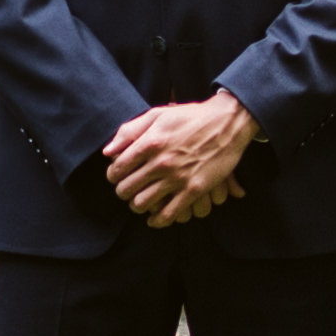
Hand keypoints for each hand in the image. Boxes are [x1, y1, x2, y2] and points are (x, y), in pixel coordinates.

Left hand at [104, 94, 256, 230]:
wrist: (228, 122)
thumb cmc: (191, 116)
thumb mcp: (158, 114)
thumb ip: (130, 131)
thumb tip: (107, 152)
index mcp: (150, 142)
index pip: (117, 169)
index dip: (113, 176)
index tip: (118, 177)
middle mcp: (161, 162)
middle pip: (126, 189)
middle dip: (123, 192)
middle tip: (128, 190)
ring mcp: (178, 177)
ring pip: (142, 204)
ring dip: (137, 206)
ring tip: (141, 201)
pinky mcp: (194, 189)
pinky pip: (168, 214)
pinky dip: (157, 220)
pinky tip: (155, 218)